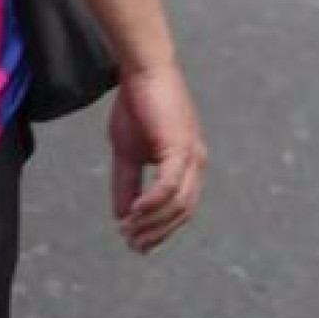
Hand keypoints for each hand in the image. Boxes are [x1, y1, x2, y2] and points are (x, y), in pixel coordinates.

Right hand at [109, 64, 206, 254]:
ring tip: (129, 230)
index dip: (161, 230)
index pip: (182, 208)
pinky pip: (169, 186)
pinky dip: (152, 203)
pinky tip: (134, 212)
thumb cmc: (137, 107)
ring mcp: (191, 154)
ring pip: (178, 204)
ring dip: (153, 223)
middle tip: (132, 244)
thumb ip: (128, 184)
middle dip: (157, 233)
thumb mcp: (128, 153)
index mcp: (188, 163)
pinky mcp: (180, 146)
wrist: (142, 72)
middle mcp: (196, 161)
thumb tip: (122, 217)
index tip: (137, 245)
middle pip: (183, 212)